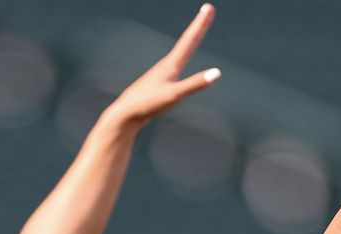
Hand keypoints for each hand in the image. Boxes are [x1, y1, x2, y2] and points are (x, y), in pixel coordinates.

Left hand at [107, 4, 221, 126]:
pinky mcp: (156, 86)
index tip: (208, 7)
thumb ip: (195, 84)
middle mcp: (166, 66)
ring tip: (196, 31)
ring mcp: (160, 75)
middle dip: (198, 27)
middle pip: (186, 42)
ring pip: (178, 55)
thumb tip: (217, 73)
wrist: (124, 115)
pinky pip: (173, 70)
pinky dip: (180, 61)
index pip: (190, 40)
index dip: (201, 24)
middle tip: (207, 10)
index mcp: (171, 65)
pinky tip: (175, 68)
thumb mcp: (174, 96)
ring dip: (189, 42)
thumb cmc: (147, 104)